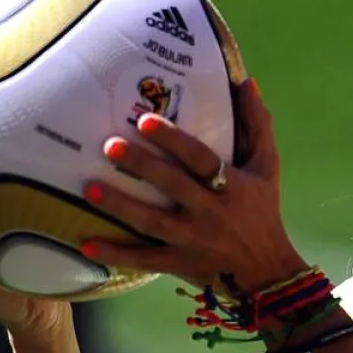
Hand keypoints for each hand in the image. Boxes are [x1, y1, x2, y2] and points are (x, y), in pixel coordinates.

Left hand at [80, 79, 308, 289]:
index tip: (146, 121)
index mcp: (231, 186)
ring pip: (152, 223)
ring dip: (120, 207)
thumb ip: (257, 125)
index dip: (175, 141)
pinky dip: (116, 255)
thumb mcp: (267, 167)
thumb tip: (246, 83)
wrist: (267, 270)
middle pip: (172, 186)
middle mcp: (210, 212)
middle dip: (141, 166)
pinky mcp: (179, 263)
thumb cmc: (263, 211)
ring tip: (90, 189)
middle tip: (109, 146)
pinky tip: (86, 245)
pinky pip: (144, 260)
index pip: (201, 160)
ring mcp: (192, 241)